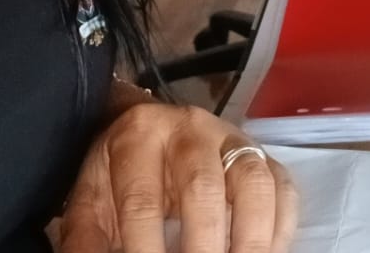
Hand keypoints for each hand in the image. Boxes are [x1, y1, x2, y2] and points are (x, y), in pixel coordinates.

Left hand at [57, 102, 296, 252]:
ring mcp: (232, 138)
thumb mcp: (92, 202)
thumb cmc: (119, 175)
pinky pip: (283, 187)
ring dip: (250, 237)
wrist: (147, 132)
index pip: (142, 200)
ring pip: (253, 179)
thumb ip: (86, 240)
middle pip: (202, 187)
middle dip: (203, 245)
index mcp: (138, 135)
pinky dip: (280, 228)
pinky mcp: (262, 155)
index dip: (145, 247)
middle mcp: (190, 128)